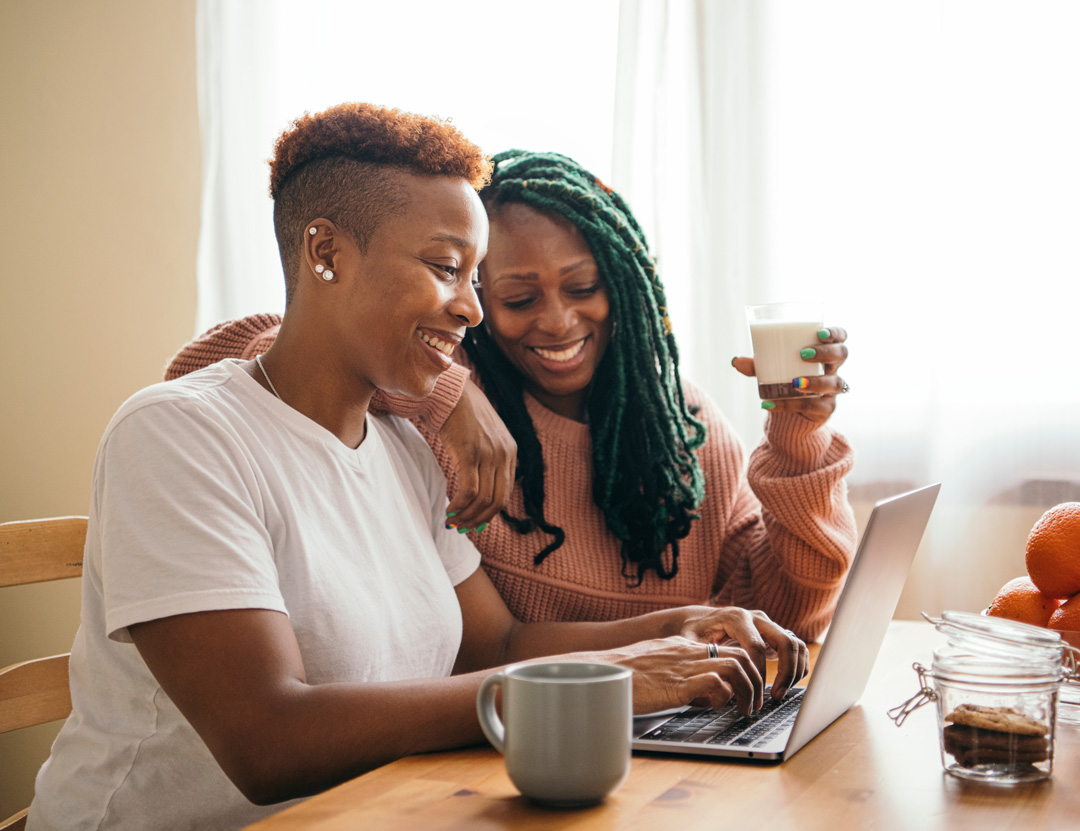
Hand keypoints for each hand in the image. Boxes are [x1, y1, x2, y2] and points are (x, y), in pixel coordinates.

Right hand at [440, 379, 516, 529]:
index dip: (489, 513)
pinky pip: (469, 490)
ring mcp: (488, 453)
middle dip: (479, 520)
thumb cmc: (462, 415)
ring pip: (483, 499)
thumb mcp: (484, 437)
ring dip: (467, 516)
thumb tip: (478, 490)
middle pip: (497, 501)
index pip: (505, 493)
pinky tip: (449, 509)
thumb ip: (488, 459)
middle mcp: (503, 454)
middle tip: (462, 527)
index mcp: (510, 452)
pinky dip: (459, 505)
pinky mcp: (470, 453)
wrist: (450, 391)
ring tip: (453, 521)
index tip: (474, 522)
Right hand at [601, 636, 767, 715]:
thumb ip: (675, 669)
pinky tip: (718, 708)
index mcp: (682, 647)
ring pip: (736, 667)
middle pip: (740, 656)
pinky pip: (716, 683)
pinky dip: (724, 696)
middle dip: (755, 680)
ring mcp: (684, 667)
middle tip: (754, 703)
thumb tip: (692, 687)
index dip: (745, 670)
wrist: (602, 671)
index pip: (726, 650)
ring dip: (748, 690)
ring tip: (746, 710)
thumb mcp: (655, 664)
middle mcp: (688, 653)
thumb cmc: (623, 673)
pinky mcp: (678, 684)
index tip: (748, 687)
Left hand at [672, 606, 808, 704]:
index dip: (759, 672)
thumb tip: (713, 679)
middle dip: (785, 672)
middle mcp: (756, 618)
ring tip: (780, 693)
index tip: (756, 694)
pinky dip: (798, 666)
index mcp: (736, 618)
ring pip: (795, 644)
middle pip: (784, 641)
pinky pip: (796, 648)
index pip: (757, 646)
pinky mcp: (774, 633)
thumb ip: (700, 655)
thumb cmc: (695, 633)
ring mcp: (768, 624)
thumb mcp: (690, 641)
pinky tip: (786, 684)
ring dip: (794, 671)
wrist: (702, 620)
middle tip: (776, 696)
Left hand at [732, 326, 848, 424]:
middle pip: (841, 354)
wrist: (793, 415)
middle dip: (825, 352)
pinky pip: (814, 406)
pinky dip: (792, 405)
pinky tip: (772, 403)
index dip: (834, 333)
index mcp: (823, 352)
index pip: (840, 336)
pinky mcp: (826, 409)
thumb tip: (735, 361)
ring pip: (835, 383)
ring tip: (794, 384)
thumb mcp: (772, 370)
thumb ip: (757, 365)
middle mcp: (833, 368)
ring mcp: (832, 390)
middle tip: (803, 354)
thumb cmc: (787, 381)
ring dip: (815, 381)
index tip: (818, 333)